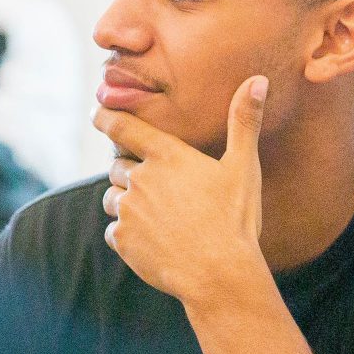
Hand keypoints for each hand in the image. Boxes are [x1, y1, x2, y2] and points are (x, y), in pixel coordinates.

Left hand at [94, 75, 267, 304]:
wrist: (218, 274)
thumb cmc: (234, 219)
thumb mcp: (243, 167)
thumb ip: (244, 121)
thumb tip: (258, 79)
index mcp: (166, 156)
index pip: (122, 126)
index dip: (105, 117)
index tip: (96, 112)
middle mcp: (139, 178)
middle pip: (117, 166)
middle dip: (130, 173)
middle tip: (158, 189)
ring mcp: (127, 210)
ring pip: (112, 198)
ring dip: (125, 202)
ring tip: (157, 217)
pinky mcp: (121, 239)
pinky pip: (113, 230)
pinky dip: (126, 233)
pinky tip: (152, 241)